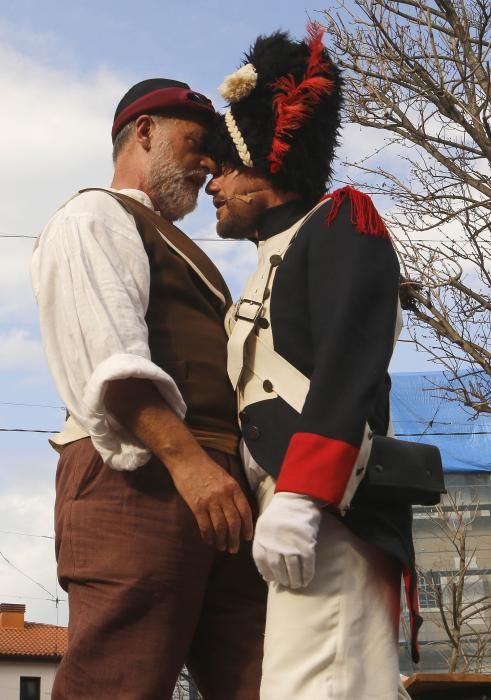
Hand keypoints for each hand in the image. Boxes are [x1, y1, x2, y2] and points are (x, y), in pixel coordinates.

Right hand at [104, 378, 252, 553]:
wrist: (186, 459)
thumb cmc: (206, 468)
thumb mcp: (225, 477)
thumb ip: (232, 493)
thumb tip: (240, 513)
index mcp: (233, 487)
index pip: (245, 510)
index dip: (247, 526)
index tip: (247, 537)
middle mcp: (224, 495)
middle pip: (234, 522)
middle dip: (235, 538)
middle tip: (234, 548)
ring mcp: (210, 501)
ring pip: (220, 527)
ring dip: (222, 541)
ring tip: (223, 547)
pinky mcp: (196, 506)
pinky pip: (205, 526)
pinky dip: (208, 537)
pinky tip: (209, 541)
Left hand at [253, 492, 321, 588]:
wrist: (297, 498)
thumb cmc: (280, 512)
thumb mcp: (265, 525)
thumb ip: (264, 543)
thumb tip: (265, 568)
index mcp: (262, 537)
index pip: (261, 561)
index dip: (267, 573)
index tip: (271, 579)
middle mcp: (274, 544)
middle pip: (277, 568)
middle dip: (282, 579)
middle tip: (286, 584)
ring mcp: (291, 545)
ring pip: (292, 569)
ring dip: (294, 580)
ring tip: (296, 584)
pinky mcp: (306, 545)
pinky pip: (306, 565)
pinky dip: (306, 574)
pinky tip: (306, 579)